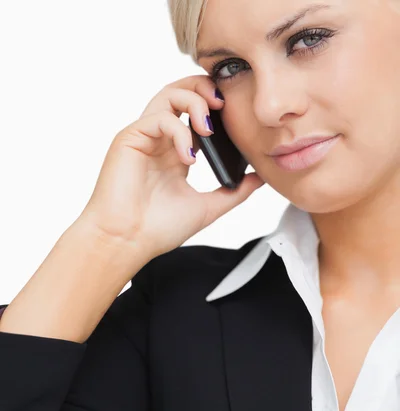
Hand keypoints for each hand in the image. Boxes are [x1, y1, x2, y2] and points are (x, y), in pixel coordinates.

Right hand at [79, 74, 263, 261]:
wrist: (128, 242)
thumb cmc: (157, 228)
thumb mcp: (208, 207)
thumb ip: (235, 192)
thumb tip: (260, 178)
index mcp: (176, 152)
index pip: (196, 113)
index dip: (216, 107)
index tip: (237, 116)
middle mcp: (160, 140)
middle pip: (181, 92)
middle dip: (205, 88)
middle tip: (223, 104)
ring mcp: (144, 137)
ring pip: (168, 95)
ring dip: (193, 101)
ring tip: (208, 127)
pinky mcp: (129, 138)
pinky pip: (158, 118)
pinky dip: (179, 132)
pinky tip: (188, 157)